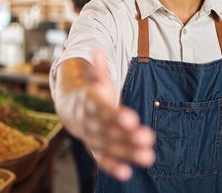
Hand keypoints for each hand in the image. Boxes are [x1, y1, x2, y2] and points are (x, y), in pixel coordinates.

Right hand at [81, 48, 155, 180]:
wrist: (72, 110)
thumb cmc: (92, 93)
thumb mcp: (96, 81)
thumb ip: (99, 68)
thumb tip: (97, 49)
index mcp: (90, 101)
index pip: (103, 109)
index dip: (116, 114)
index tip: (132, 118)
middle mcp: (89, 121)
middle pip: (108, 130)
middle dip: (127, 136)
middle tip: (148, 137)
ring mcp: (92, 136)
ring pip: (108, 146)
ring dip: (127, 152)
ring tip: (149, 157)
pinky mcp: (95, 149)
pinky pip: (102, 159)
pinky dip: (113, 167)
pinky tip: (128, 173)